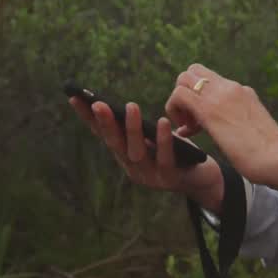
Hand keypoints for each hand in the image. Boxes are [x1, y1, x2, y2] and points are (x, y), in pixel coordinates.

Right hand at [69, 96, 223, 212]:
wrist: (202, 180)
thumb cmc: (176, 153)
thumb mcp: (154, 139)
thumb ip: (140, 130)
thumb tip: (123, 105)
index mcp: (126, 156)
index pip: (102, 135)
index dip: (88, 118)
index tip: (74, 97)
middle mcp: (133, 168)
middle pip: (115, 144)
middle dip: (105, 123)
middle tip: (98, 103)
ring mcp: (150, 176)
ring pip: (136, 152)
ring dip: (132, 129)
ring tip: (131, 106)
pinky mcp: (171, 179)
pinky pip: (165, 159)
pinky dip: (163, 141)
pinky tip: (162, 123)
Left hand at [165, 64, 277, 188]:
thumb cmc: (270, 152)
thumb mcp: (255, 127)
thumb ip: (242, 120)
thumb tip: (234, 126)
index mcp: (242, 91)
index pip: (210, 79)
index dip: (199, 96)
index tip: (201, 122)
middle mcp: (230, 87)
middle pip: (193, 72)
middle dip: (185, 95)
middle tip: (192, 123)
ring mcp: (220, 95)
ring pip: (183, 79)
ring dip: (178, 103)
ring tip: (190, 128)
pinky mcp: (209, 109)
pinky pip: (178, 95)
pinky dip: (174, 110)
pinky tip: (187, 132)